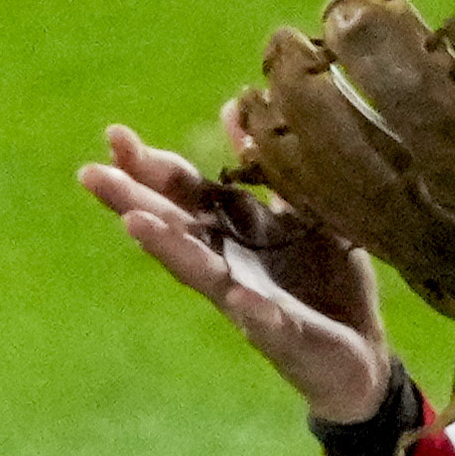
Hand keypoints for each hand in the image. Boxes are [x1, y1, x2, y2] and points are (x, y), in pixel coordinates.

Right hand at [84, 119, 398, 422]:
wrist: (363, 351)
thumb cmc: (325, 279)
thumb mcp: (298, 211)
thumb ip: (264, 167)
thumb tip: (233, 104)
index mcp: (235, 231)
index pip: (184, 193)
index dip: (151, 166)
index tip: (114, 136)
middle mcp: (230, 264)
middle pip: (175, 228)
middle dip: (132, 201)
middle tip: (91, 174)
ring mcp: (251, 303)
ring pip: (203, 274)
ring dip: (170, 250)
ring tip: (137, 225)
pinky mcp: (285, 337)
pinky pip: (267, 322)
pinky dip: (251, 310)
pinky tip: (237, 298)